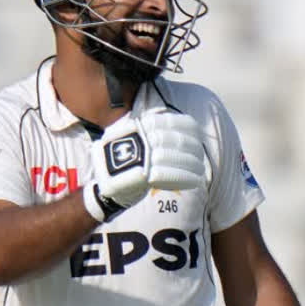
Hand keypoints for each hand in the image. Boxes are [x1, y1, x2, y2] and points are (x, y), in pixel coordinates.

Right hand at [84, 108, 205, 221]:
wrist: (104, 182)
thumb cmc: (124, 159)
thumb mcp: (131, 135)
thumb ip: (151, 129)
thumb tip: (184, 124)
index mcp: (140, 126)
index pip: (171, 122)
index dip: (188, 129)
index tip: (197, 135)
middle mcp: (141, 138)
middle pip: (177, 141)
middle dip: (193, 150)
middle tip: (200, 157)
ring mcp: (141, 156)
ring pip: (175, 157)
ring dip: (192, 164)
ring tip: (200, 169)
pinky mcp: (142, 175)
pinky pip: (170, 175)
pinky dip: (186, 177)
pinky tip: (195, 180)